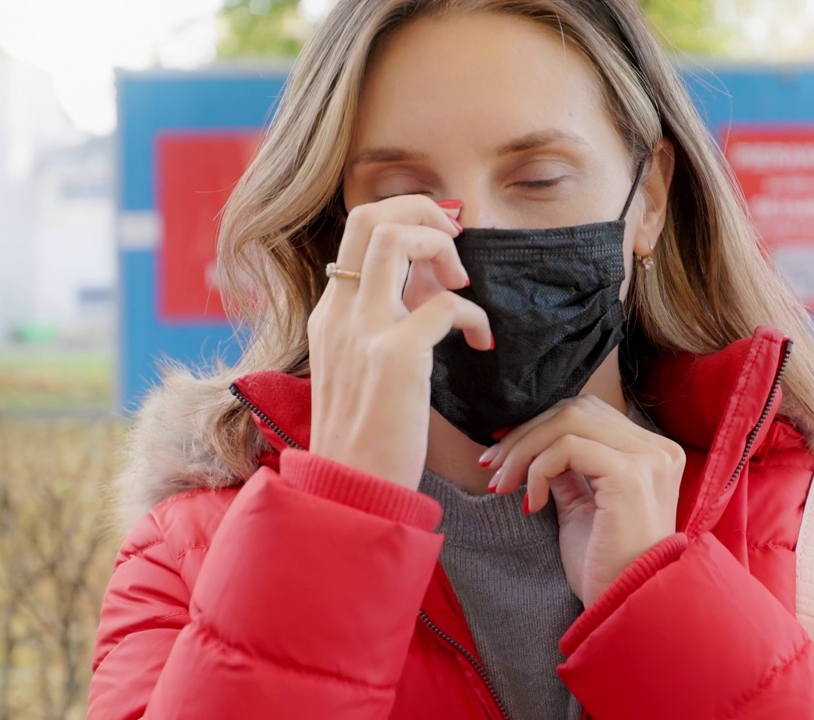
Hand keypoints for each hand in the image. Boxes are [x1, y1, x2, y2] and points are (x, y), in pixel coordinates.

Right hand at [307, 196, 491, 489]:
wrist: (351, 490)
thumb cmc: (367, 438)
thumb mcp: (363, 368)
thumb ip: (386, 324)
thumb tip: (431, 290)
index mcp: (330, 314)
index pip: (357, 231)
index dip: (405, 219)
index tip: (441, 243)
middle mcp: (340, 313)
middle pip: (369, 216)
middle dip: (422, 210)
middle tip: (455, 243)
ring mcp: (364, 330)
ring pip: (394, 237)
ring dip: (440, 245)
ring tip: (463, 284)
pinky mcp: (396, 356)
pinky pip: (446, 304)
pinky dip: (474, 315)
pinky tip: (483, 341)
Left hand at [485, 396, 684, 604]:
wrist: (624, 609)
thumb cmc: (605, 569)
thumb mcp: (582, 509)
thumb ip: (568, 472)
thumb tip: (535, 445)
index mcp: (653, 454)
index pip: (588, 414)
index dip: (540, 425)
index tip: (501, 453)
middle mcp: (657, 450)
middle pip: (575, 410)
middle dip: (524, 434)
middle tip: (491, 467)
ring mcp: (647, 460)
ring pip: (568, 421)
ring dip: (523, 450)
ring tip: (503, 486)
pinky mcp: (629, 475)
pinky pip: (566, 449)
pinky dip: (537, 471)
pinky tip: (532, 504)